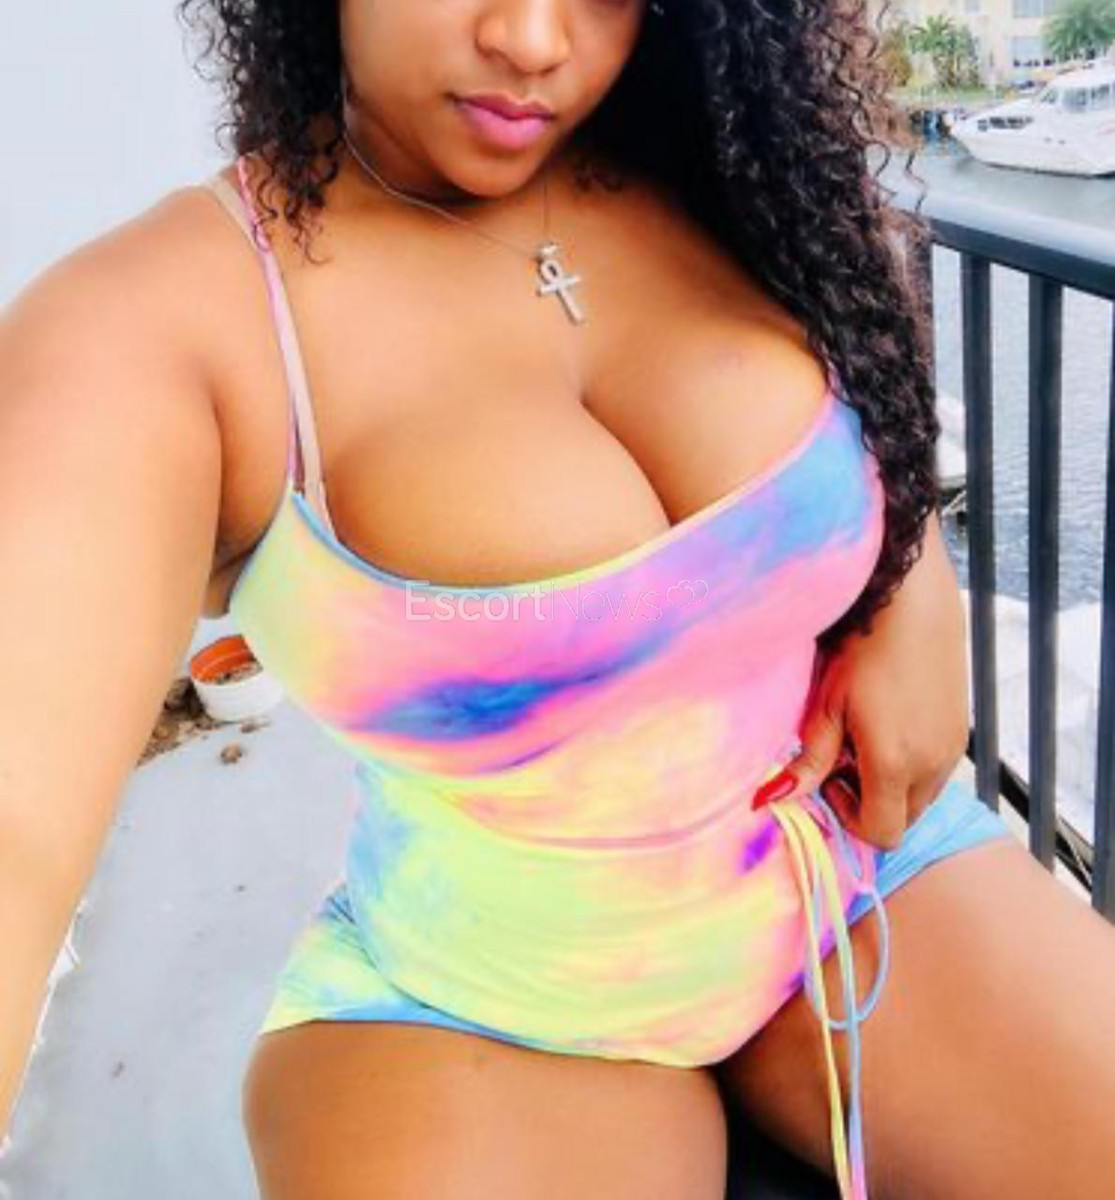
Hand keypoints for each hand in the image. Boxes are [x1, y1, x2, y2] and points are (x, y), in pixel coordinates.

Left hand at [751, 513, 971, 850]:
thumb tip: (774, 798)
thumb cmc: (860, 649)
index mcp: (895, 764)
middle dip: (871, 802)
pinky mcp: (963, 728)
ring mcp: (953, 747)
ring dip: (893, 783)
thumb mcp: (826, 706)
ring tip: (867, 736)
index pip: (881, 832)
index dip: (849, 818)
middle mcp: (933, 765)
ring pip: (923, 795)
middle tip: (845, 758)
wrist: (911, 602)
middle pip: (904, 818)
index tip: (831, 780)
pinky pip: (938, 768)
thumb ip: (809, 760)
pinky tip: (891, 722)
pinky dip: (913, 763)